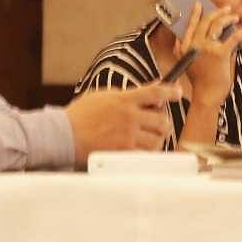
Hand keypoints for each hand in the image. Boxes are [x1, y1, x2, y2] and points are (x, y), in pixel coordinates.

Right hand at [65, 82, 181, 162]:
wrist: (64, 135)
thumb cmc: (80, 115)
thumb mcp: (103, 96)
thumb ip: (126, 94)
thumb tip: (149, 88)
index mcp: (124, 99)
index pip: (156, 92)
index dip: (171, 92)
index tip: (177, 93)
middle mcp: (129, 117)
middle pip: (162, 119)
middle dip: (163, 121)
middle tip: (158, 123)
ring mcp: (128, 136)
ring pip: (158, 138)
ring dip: (157, 138)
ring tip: (149, 137)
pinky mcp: (124, 152)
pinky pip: (146, 154)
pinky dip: (147, 152)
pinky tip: (142, 149)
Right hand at [178, 1, 240, 106]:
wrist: (206, 95)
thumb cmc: (201, 80)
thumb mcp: (189, 62)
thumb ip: (193, 48)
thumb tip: (211, 33)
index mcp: (184, 46)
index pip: (189, 25)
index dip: (195, 13)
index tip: (199, 4)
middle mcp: (193, 44)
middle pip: (205, 21)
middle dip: (217, 12)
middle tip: (226, 9)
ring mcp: (206, 48)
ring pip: (218, 25)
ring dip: (228, 19)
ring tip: (235, 18)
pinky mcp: (219, 53)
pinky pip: (232, 38)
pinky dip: (241, 33)